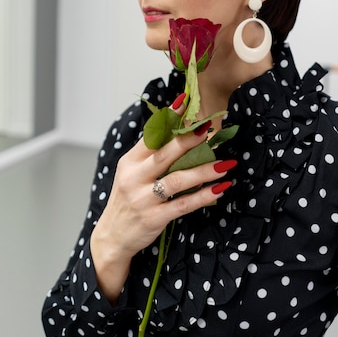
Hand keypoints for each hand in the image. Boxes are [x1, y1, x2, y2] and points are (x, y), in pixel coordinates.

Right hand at [90, 99, 234, 301]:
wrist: (112, 236)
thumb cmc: (128, 198)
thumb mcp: (132, 173)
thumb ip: (152, 154)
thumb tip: (181, 130)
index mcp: (129, 161)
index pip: (150, 135)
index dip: (168, 118)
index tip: (184, 100)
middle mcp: (134, 178)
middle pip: (164, 155)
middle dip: (188, 141)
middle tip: (209, 130)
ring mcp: (143, 199)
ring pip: (177, 180)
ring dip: (204, 171)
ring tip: (225, 164)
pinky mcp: (154, 218)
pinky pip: (183, 205)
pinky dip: (203, 196)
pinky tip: (220, 189)